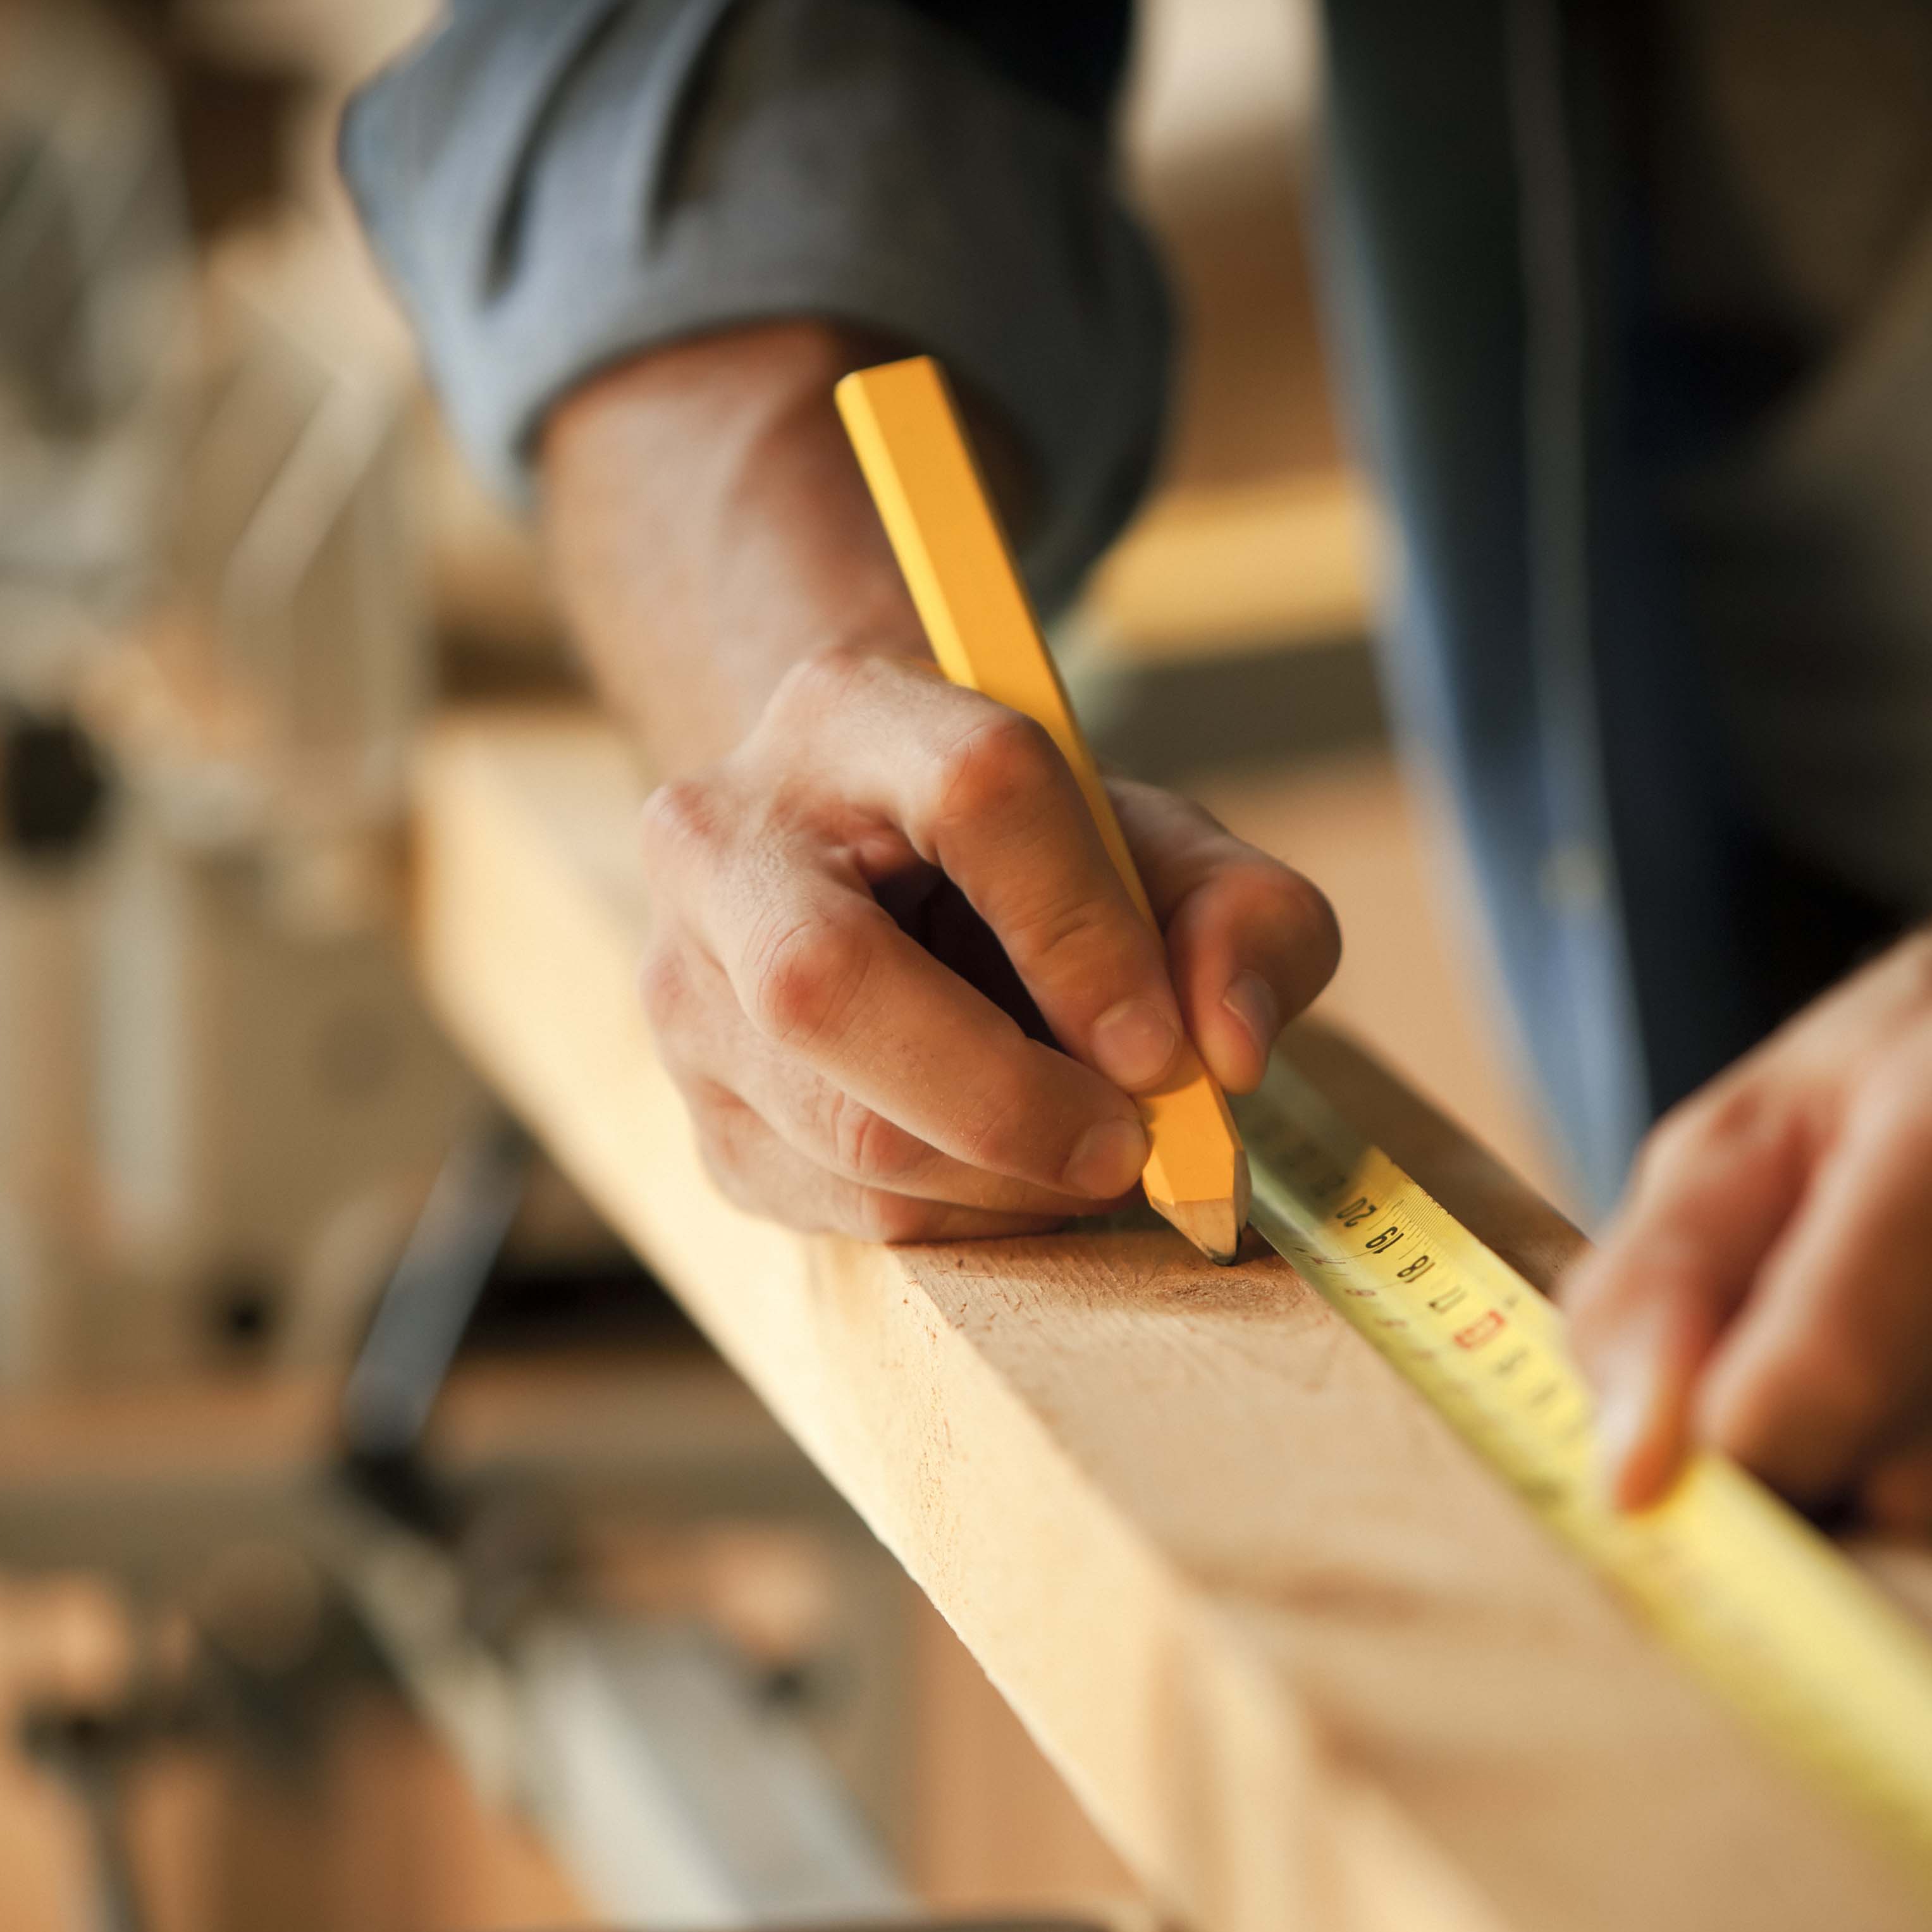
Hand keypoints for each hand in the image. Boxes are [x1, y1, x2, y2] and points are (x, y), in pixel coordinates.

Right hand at [533, 321, 1336, 1242]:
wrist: (885, 886)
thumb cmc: (1042, 865)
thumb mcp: (1167, 853)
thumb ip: (1247, 919)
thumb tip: (1231, 1050)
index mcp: (851, 714)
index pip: (975, 794)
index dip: (1082, 931)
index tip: (1165, 1046)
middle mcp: (724, 843)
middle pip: (827, 982)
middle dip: (1006, 1098)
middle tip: (1127, 1146)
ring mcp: (684, 992)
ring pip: (841, 1126)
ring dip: (1005, 1177)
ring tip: (1086, 1148)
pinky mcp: (705, 1121)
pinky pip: (842, 1210)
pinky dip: (964, 1217)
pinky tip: (1010, 1169)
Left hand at [1564, 908, 1931, 1604]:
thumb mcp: (1754, 1122)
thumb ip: (1654, 1291)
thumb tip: (1632, 1479)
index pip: (1839, 1372)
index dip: (1731, 1448)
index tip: (1688, 1447)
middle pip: (1919, 1486)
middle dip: (1822, 1482)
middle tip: (1798, 1402)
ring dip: (1910, 1520)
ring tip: (1910, 1390)